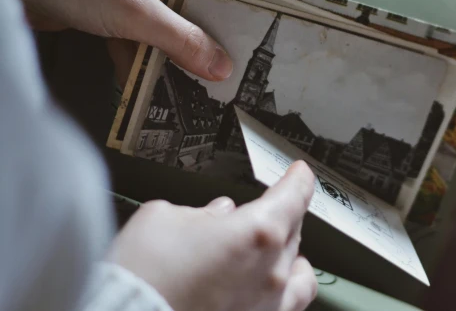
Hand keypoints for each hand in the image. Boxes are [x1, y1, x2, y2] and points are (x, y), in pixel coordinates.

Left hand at [0, 0, 233, 82]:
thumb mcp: (134, 10)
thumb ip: (180, 39)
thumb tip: (222, 66)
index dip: (234, 27)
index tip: (246, 60)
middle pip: (195, 20)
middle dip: (200, 53)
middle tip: (218, 87)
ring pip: (166, 37)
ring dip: (168, 64)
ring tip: (183, 96)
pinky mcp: (114, 16)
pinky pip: (140, 45)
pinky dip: (139, 66)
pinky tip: (142, 90)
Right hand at [109, 161, 317, 310]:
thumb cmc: (141, 280)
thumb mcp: (163, 219)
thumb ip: (199, 212)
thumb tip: (215, 215)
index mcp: (257, 232)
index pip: (294, 195)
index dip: (298, 178)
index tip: (298, 173)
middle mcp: (272, 271)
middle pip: (293, 229)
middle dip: (278, 214)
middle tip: (258, 209)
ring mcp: (268, 304)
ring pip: (297, 268)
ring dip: (287, 252)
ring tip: (275, 247)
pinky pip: (288, 303)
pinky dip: (285, 288)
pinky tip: (271, 284)